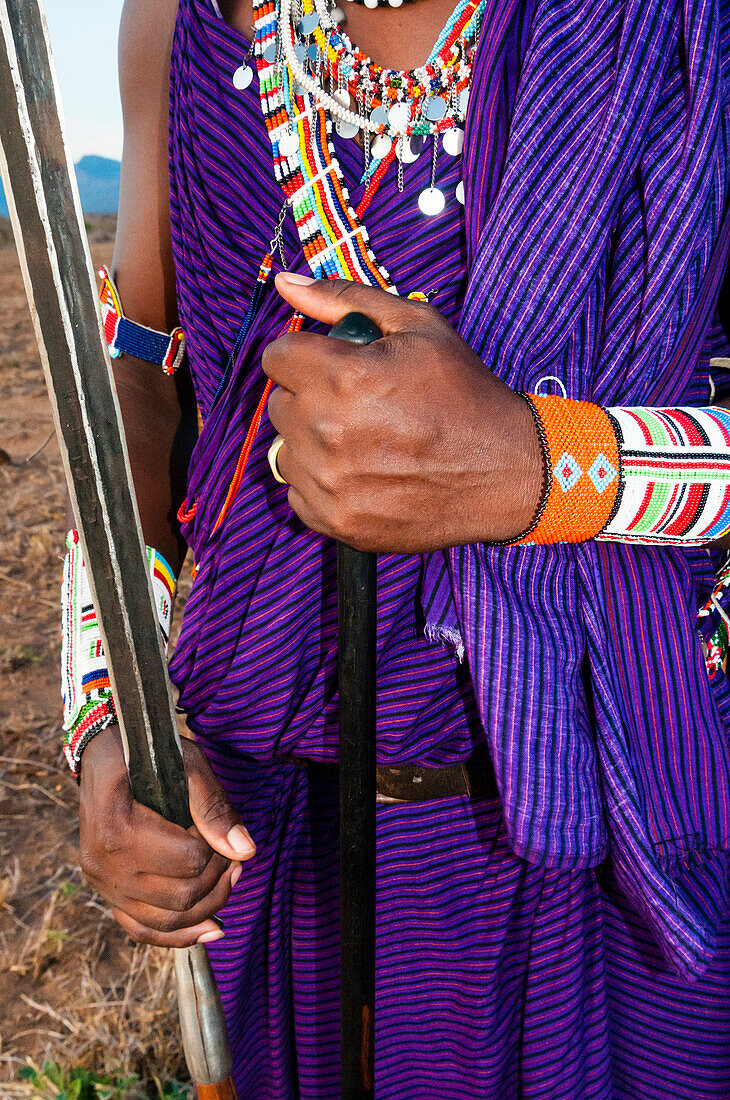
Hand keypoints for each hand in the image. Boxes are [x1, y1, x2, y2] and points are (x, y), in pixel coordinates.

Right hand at [79, 726, 255, 947]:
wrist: (102, 755)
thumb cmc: (146, 754)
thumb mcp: (186, 763)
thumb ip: (214, 807)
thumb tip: (246, 851)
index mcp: (118, 828)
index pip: (188, 860)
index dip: (216, 848)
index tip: (218, 829)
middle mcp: (104, 864)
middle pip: (181, 896)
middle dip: (218, 878)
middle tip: (233, 855)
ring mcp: (102, 884)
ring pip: (166, 920)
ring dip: (207, 906)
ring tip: (227, 878)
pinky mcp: (107, 894)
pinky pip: (143, 930)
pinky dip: (178, 936)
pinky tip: (210, 929)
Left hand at [264, 274, 542, 553]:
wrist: (505, 471)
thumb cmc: (464, 394)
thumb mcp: (417, 327)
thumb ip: (344, 299)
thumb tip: (285, 283)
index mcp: (343, 376)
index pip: (276, 357)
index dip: (305, 356)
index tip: (332, 366)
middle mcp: (327, 432)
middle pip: (280, 403)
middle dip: (310, 397)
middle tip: (359, 404)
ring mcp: (329, 483)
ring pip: (286, 450)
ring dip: (313, 442)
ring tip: (364, 441)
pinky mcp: (336, 521)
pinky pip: (298, 492)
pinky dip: (321, 483)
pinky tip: (363, 473)